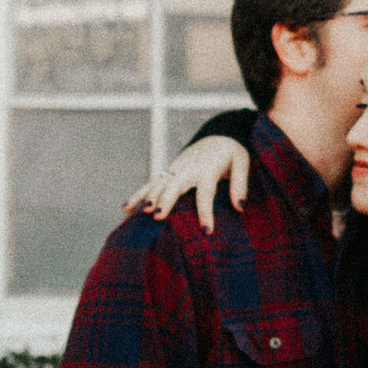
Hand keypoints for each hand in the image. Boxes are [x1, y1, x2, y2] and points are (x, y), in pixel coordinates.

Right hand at [124, 136, 251, 231]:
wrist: (217, 135)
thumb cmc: (230, 153)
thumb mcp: (242, 162)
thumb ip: (240, 184)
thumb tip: (240, 207)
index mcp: (208, 168)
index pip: (206, 192)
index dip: (205, 212)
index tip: (206, 231)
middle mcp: (188, 169)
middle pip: (174, 185)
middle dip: (165, 200)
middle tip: (158, 216)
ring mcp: (175, 169)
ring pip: (158, 183)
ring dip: (149, 197)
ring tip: (142, 213)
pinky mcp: (168, 172)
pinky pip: (150, 184)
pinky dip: (137, 195)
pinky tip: (125, 209)